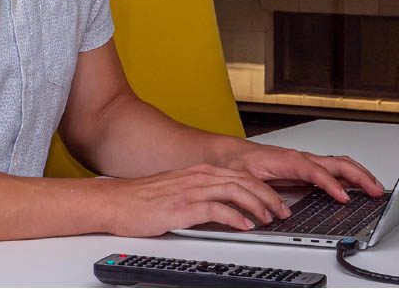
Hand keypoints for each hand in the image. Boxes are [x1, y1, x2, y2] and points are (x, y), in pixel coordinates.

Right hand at [96, 162, 294, 236]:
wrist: (116, 201)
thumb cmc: (142, 200)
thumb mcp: (178, 191)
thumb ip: (200, 195)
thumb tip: (223, 209)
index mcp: (199, 172)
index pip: (239, 175)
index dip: (262, 187)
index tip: (276, 201)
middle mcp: (198, 177)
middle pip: (243, 180)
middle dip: (267, 195)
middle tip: (283, 211)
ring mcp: (191, 190)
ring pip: (235, 191)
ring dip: (257, 205)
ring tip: (269, 219)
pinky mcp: (182, 207)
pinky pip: (216, 209)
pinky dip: (235, 217)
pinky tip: (244, 227)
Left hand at [213, 140, 384, 204]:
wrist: (228, 154)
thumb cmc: (237, 162)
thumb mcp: (243, 179)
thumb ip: (261, 193)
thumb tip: (281, 211)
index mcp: (287, 160)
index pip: (315, 171)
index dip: (330, 184)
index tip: (343, 198)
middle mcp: (299, 159)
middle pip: (335, 163)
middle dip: (358, 176)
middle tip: (375, 191)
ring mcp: (304, 163)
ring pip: (337, 165)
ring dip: (358, 175)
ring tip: (374, 188)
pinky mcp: (304, 170)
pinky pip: (331, 171)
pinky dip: (348, 177)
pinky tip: (356, 188)